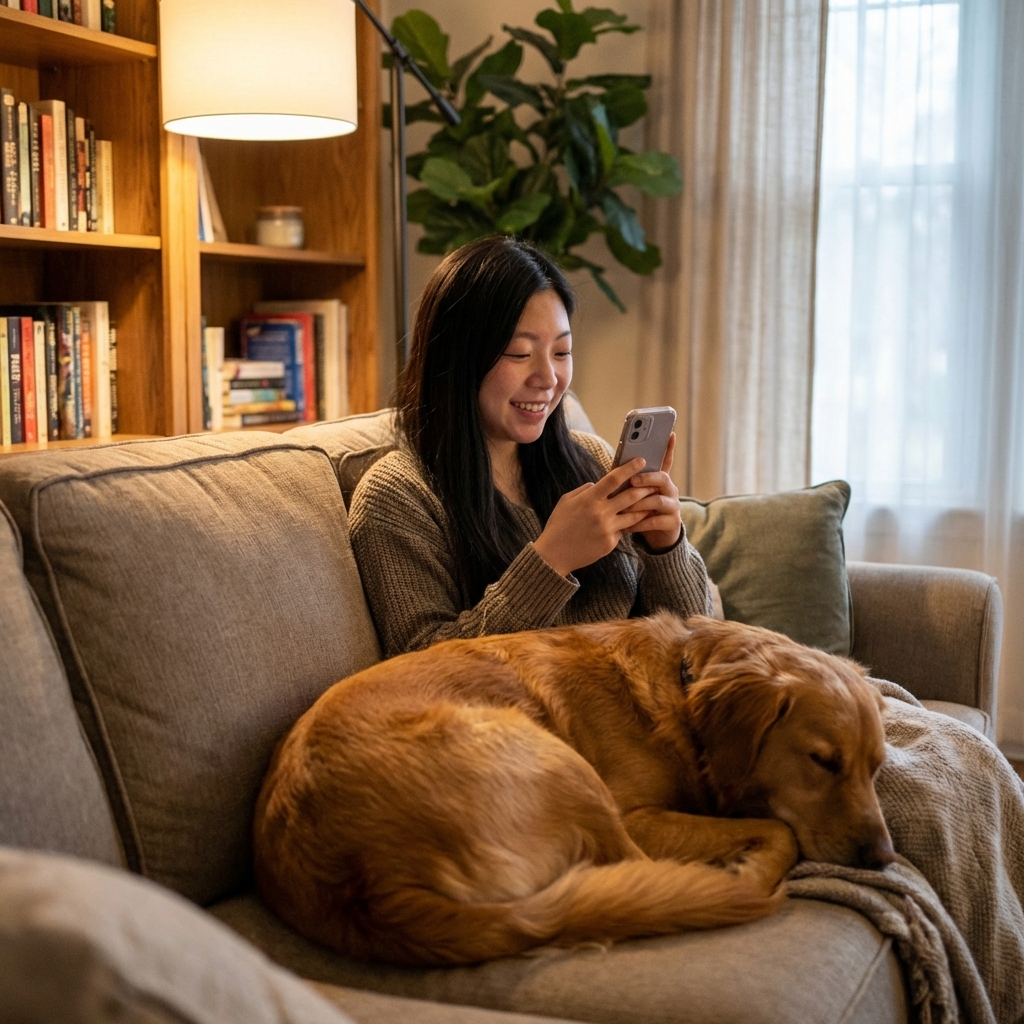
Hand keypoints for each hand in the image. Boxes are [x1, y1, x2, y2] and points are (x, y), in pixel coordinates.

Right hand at [533, 458, 656, 575]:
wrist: (554, 554)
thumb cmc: (558, 525)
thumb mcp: (566, 501)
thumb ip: (584, 490)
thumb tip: (597, 484)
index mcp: (589, 499)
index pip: (614, 479)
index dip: (629, 468)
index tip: (641, 461)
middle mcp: (600, 513)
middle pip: (631, 496)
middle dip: (645, 488)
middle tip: (654, 483)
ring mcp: (607, 529)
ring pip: (634, 515)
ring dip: (644, 507)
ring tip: (651, 502)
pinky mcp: (610, 543)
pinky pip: (623, 530)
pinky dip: (625, 525)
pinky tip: (630, 523)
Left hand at [620, 433, 681, 551]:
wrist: (657, 537)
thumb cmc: (641, 511)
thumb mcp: (636, 495)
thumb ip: (629, 482)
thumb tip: (613, 469)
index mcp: (660, 480)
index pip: (666, 460)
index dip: (669, 447)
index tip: (670, 433)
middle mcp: (670, 490)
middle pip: (662, 478)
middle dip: (647, 478)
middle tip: (632, 480)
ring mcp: (673, 506)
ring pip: (657, 501)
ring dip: (639, 504)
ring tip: (623, 509)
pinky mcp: (672, 523)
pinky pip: (655, 521)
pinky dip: (639, 523)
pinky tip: (627, 527)